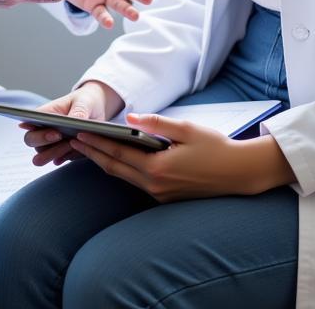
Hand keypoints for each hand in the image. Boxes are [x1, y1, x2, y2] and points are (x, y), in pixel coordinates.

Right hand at [21, 80, 125, 166]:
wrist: (97, 110)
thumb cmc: (85, 102)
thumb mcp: (84, 103)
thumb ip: (79, 111)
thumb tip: (75, 120)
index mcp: (44, 114)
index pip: (29, 124)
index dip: (38, 131)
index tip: (56, 133)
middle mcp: (43, 129)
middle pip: (31, 142)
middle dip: (45, 144)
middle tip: (63, 139)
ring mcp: (50, 143)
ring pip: (41, 155)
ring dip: (54, 153)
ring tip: (71, 145)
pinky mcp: (61, 153)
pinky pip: (57, 160)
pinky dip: (64, 158)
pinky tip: (73, 152)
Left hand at [69, 114, 296, 202]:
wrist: (240, 174)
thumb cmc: (216, 147)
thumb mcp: (187, 129)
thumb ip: (156, 123)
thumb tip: (130, 116)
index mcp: (158, 167)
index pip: (118, 153)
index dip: (97, 143)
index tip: (80, 134)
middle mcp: (155, 185)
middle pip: (115, 168)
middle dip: (94, 154)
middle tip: (75, 143)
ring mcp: (160, 194)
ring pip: (125, 177)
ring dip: (106, 163)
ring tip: (90, 150)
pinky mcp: (166, 197)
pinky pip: (137, 182)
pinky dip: (123, 170)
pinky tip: (117, 160)